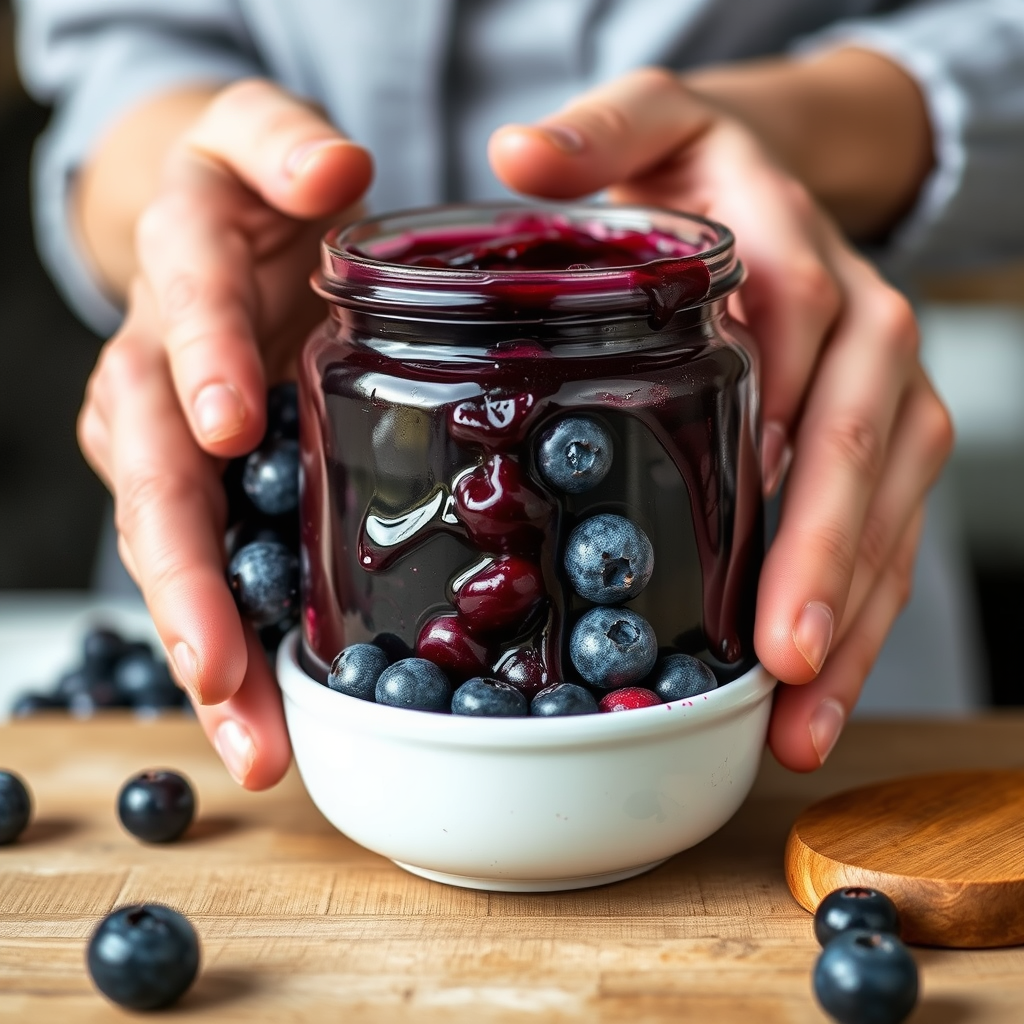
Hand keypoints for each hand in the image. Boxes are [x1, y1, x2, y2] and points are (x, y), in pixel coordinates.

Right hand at [77, 80, 372, 787]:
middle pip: (158, 486)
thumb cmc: (256, 194)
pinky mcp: (203, 491)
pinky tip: (267, 718)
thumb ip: (286, 147)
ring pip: (175, 557)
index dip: (201, 367)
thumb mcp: (262, 142)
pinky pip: (215, 574)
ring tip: (254, 743)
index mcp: (179, 283)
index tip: (225, 425)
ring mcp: (170, 449)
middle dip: (187, 581)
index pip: (182, 327)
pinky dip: (237, 650)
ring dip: (210, 652)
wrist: (223, 234)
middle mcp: (158, 379)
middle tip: (223, 671)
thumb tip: (336, 167)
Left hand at [489, 68, 952, 769]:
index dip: (782, 433)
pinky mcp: (878, 441)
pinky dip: (855, 614)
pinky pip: (884, 532)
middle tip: (784, 660)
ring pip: (888, 509)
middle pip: (858, 444)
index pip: (801, 334)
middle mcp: (858, 325)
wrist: (772, 175)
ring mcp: (877, 392)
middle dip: (827, 558)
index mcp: (793, 249)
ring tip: (805, 719)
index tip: (747, 523)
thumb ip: (598, 135)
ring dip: (852, 617)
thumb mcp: (652, 123)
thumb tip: (518, 153)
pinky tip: (813, 689)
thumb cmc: (699, 171)